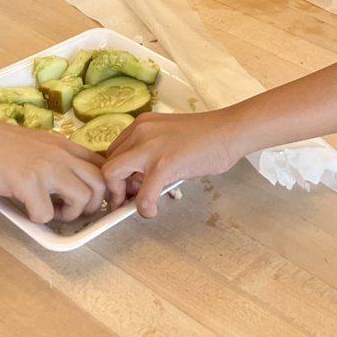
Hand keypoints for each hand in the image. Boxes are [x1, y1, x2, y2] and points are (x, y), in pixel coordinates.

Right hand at [0, 114, 106, 222]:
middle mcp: (60, 153)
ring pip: (84, 198)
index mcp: (64, 145)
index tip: (91, 202)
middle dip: (93, 206)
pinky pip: (45, 213)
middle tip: (70, 211)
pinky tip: (26, 209)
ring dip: (70, 214)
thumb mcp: (35, 144)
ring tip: (51, 212)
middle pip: (100, 184)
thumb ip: (55, 159)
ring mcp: (44, 167)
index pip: (102, 166)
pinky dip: (38, 218)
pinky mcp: (26, 181)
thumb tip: (69, 186)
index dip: (103, 189)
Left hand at [102, 110, 240, 218]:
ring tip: (136, 205)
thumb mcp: (168, 138)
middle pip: (107, 164)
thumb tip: (139, 179)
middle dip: (113, 187)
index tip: (126, 187)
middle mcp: (140, 133)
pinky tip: (153, 211)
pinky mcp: (164, 166)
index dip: (116, 174)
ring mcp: (150, 149)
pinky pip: (142, 196)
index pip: (112, 152)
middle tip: (128, 199)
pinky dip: (144, 209)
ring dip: (119, 197)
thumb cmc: (206, 137)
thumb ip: (151, 153)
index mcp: (141, 125)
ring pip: (111, 176)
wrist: (230, 131)